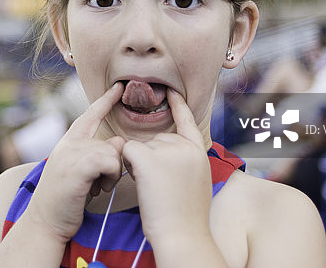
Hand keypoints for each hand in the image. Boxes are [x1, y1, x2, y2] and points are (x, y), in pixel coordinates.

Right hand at [24, 81, 125, 241]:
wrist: (45, 222)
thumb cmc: (65, 201)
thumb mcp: (77, 171)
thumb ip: (92, 154)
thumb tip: (116, 145)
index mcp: (68, 142)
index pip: (90, 115)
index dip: (105, 100)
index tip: (119, 87)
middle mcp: (69, 143)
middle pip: (113, 141)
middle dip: (114, 164)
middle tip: (98, 183)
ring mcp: (72, 153)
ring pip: (114, 153)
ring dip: (112, 175)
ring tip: (95, 188)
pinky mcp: (78, 165)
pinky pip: (111, 162)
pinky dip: (110, 177)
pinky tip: (97, 189)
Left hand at [122, 91, 212, 245]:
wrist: (182, 235)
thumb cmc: (185, 217)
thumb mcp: (196, 181)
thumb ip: (185, 161)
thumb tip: (168, 155)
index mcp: (198, 151)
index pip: (187, 121)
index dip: (178, 105)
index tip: (171, 91)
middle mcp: (185, 145)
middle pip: (155, 139)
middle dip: (149, 158)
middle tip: (160, 186)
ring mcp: (168, 149)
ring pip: (139, 146)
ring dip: (138, 164)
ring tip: (153, 188)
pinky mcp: (149, 157)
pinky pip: (127, 151)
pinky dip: (127, 164)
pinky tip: (140, 180)